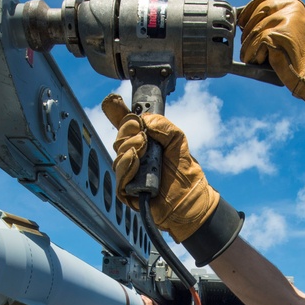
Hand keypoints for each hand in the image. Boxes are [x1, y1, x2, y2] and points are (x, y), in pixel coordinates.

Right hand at [101, 94, 219, 242]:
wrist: (190, 202)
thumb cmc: (186, 175)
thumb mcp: (179, 142)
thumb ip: (164, 126)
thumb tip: (144, 119)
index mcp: (146, 144)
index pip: (127, 126)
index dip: (118, 113)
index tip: (114, 102)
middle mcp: (136, 157)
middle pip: (120, 140)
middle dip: (128, 134)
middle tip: (144, 137)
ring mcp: (131, 174)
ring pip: (118, 157)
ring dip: (129, 150)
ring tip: (142, 151)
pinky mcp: (128, 192)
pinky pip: (120, 177)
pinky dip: (127, 167)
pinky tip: (135, 162)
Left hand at [238, 0, 304, 110]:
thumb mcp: (297, 30)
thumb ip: (281, 21)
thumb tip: (255, 23)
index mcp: (294, 4)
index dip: (250, 9)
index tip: (242, 21)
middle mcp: (289, 7)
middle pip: (257, 15)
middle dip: (247, 31)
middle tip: (245, 44)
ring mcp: (283, 20)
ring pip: (254, 31)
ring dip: (248, 46)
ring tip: (249, 57)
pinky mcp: (277, 34)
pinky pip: (255, 43)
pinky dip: (251, 53)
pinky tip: (254, 60)